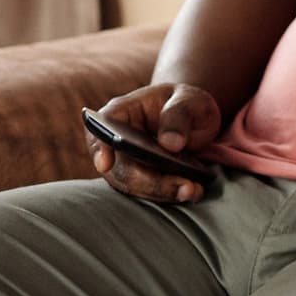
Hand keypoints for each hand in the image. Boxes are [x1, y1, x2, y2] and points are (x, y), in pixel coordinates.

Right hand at [86, 82, 222, 202]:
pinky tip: (193, 192)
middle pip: (120, 167)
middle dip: (150, 181)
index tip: (105, 164)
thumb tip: (170, 143)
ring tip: (192, 190)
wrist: (195, 118)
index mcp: (122, 111)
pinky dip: (170, 195)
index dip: (100, 147)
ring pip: (133, 185)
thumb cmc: (186, 103)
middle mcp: (116, 140)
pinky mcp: (142, 178)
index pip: (102, 126)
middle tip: (183, 185)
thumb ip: (179, 115)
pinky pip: (149, 192)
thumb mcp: (189, 100)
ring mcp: (126, 162)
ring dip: (162, 193)